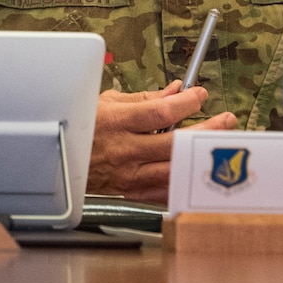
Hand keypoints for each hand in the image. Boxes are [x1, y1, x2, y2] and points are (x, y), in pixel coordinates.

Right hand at [86, 81, 237, 203]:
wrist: (56, 159)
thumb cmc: (79, 126)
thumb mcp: (106, 102)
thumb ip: (145, 98)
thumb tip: (175, 90)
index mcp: (116, 122)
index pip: (161, 112)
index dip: (187, 102)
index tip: (201, 95)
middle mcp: (124, 150)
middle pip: (176, 142)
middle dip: (207, 129)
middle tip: (225, 120)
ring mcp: (128, 174)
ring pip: (175, 169)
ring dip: (201, 156)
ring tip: (219, 145)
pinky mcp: (129, 191)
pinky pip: (164, 191)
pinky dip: (183, 181)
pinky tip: (198, 172)